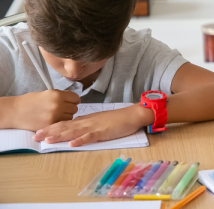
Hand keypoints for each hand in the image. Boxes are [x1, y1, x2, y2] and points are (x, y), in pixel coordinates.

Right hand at [13, 90, 79, 130]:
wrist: (15, 111)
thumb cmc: (30, 101)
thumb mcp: (48, 93)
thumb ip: (62, 95)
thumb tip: (75, 99)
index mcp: (57, 95)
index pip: (76, 98)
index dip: (73, 100)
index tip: (70, 102)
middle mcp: (58, 105)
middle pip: (75, 108)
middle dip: (69, 108)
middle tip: (61, 109)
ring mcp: (54, 116)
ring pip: (70, 117)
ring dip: (66, 116)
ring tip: (56, 114)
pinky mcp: (50, 125)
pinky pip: (63, 124)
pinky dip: (60, 122)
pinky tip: (53, 120)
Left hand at [32, 104, 153, 146]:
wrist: (132, 115)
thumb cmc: (117, 119)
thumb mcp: (99, 121)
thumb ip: (87, 125)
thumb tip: (74, 129)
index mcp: (85, 120)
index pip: (65, 123)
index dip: (51, 127)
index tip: (38, 132)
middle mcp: (87, 122)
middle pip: (65, 126)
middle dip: (49, 131)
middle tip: (35, 136)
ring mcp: (95, 126)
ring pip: (74, 131)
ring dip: (60, 135)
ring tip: (48, 140)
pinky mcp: (104, 132)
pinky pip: (90, 136)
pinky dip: (81, 140)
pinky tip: (72, 144)